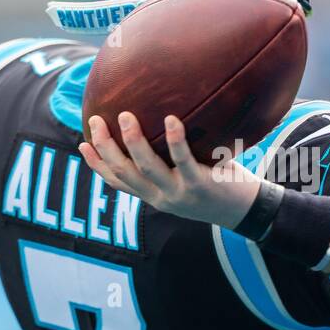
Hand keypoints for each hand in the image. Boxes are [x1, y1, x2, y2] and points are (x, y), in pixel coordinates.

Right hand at [79, 112, 261, 228]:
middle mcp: (162, 197)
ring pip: (147, 168)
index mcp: (154, 196)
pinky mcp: (200, 185)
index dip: (97, 165)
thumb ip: (170, 164)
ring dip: (133, 142)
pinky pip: (184, 160)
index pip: (118, 182)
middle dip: (106, 147)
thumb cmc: (218, 187)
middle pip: (125, 173)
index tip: (82, 143)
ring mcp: (180, 192)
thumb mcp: (186, 181)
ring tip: (125, 116)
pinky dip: (176, 140)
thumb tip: (161, 124)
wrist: (247, 212)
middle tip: (96, 120)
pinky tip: (172, 119)